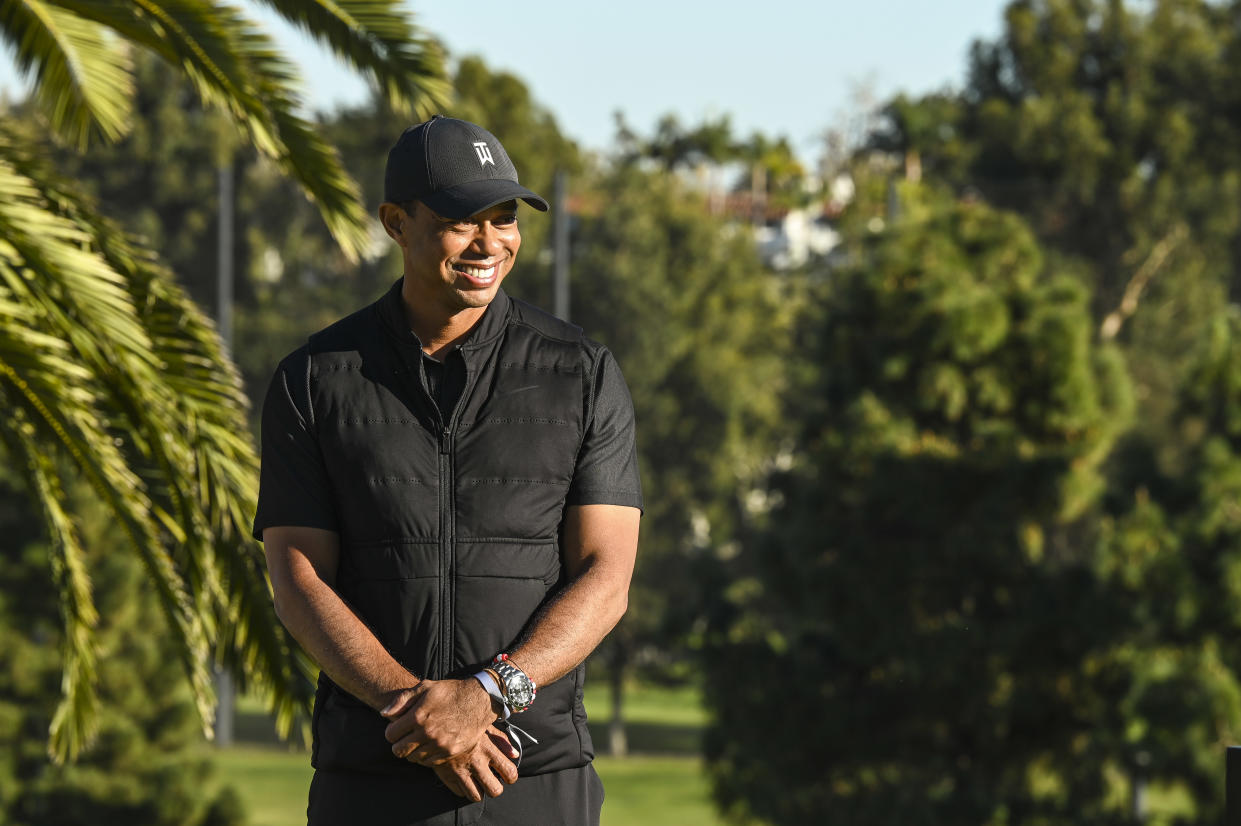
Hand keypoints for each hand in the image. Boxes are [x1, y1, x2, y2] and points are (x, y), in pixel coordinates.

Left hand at [381, 678, 496, 763]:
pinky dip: (426, 756)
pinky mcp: (449, 752)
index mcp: (418, 716)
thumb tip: (384, 714)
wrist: (479, 701)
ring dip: (413, 751)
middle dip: (399, 744)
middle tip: (405, 737)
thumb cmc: (450, 692)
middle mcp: (427, 732)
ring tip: (419, 740)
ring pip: (413, 758)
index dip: (391, 732)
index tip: (397, 729)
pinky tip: (430, 744)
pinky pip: (428, 762)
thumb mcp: (425, 687)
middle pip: (398, 751)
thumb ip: (402, 700)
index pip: (390, 735)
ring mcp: (438, 744)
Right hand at [429, 725, 519, 800]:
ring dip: (479, 791)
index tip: (507, 774)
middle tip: (492, 781)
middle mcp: (476, 763)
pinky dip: (463, 789)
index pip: (509, 772)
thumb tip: (514, 754)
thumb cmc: (463, 723)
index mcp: (488, 749)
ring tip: (477, 782)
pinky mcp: (447, 777)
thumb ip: (501, 740)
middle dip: (495, 788)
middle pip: (495, 790)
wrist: (435, 725)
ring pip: (477, 796)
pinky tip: (463, 778)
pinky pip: (460, 793)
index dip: (511, 776)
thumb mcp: (484, 725)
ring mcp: (461, 772)